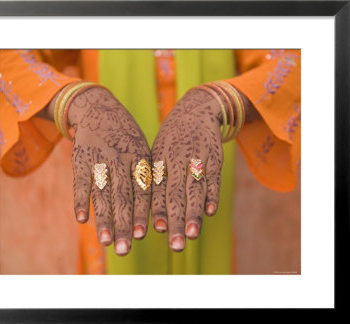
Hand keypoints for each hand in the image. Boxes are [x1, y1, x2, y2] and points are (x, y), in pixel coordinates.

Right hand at [67, 87, 150, 255]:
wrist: (100, 110)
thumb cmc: (127, 138)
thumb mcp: (143, 150)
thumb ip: (147, 177)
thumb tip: (158, 211)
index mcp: (140, 159)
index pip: (142, 190)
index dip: (142, 213)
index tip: (143, 235)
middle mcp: (121, 159)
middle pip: (123, 197)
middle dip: (124, 224)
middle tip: (125, 250)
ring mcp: (99, 159)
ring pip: (102, 193)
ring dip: (103, 219)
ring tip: (106, 242)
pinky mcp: (80, 159)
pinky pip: (80, 182)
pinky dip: (80, 200)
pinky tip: (81, 220)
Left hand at [151, 88, 223, 251]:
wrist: (195, 111)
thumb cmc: (170, 140)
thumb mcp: (157, 152)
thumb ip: (152, 178)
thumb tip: (144, 210)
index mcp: (159, 160)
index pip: (156, 189)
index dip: (157, 210)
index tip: (155, 230)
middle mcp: (176, 160)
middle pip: (175, 194)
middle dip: (175, 221)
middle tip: (175, 245)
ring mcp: (196, 159)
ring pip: (194, 189)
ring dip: (194, 213)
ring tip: (192, 234)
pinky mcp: (215, 158)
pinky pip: (213, 179)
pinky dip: (212, 195)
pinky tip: (211, 212)